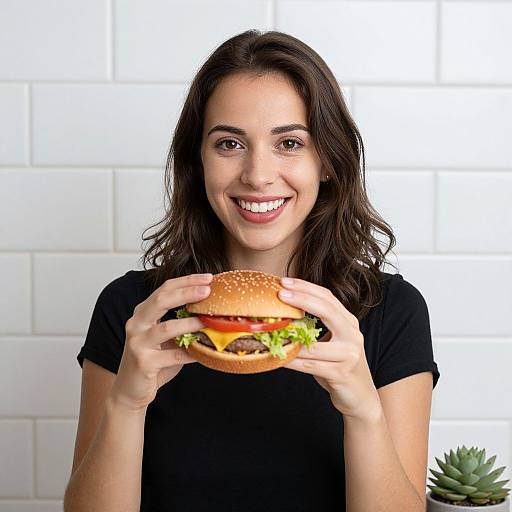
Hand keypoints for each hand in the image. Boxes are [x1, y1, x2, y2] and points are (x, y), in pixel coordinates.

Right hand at [110, 273, 212, 411]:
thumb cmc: (152, 361)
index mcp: (142, 313)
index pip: (164, 289)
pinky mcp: (143, 363)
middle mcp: (136, 324)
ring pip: (166, 328)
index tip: (208, 278)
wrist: (130, 391)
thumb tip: (212, 312)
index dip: (187, 281)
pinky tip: (203, 352)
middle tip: (207, 290)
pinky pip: (172, 356)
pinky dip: (190, 353)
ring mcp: (138, 343)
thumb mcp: (166, 338)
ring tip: (207, 321)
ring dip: (189, 323)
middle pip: (161, 300)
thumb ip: (181, 323)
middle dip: (186, 292)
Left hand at [278, 277, 381, 419]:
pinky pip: (311, 366)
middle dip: (302, 299)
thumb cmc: (339, 366)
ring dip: (291, 338)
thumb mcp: (331, 341)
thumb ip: (316, 327)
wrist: (360, 396)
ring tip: (272, 329)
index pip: (327, 297)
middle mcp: (352, 334)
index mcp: (348, 322)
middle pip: (327, 310)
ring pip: (314, 344)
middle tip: (281, 293)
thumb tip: (283, 313)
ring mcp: (349, 354)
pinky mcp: (342, 373)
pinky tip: (279, 358)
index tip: (285, 282)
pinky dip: (293, 362)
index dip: (306, 287)